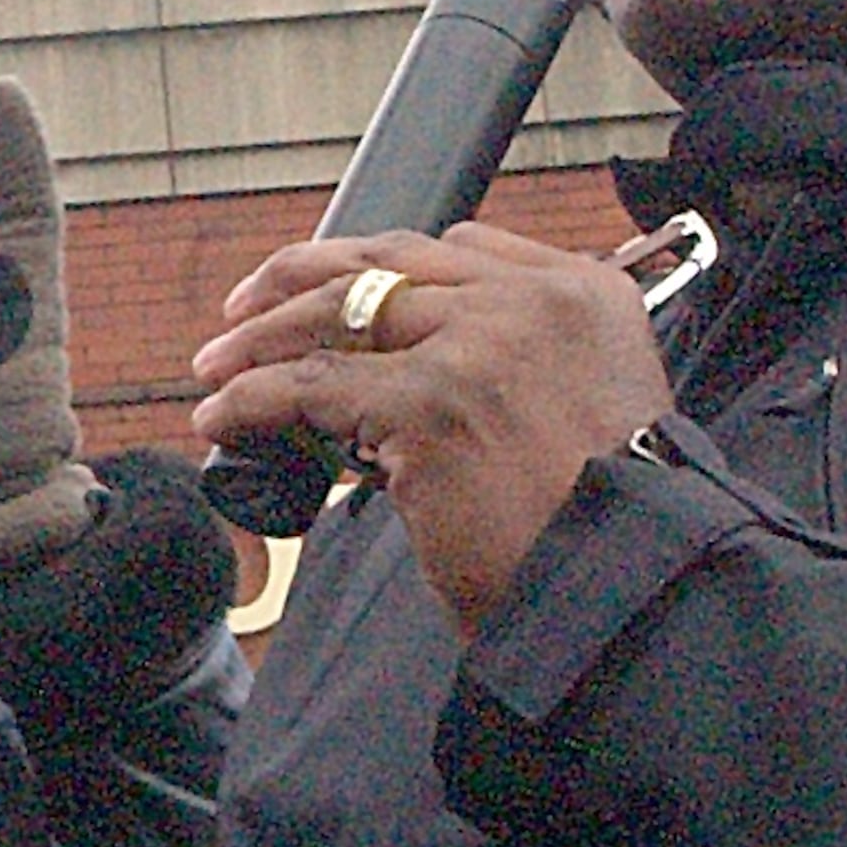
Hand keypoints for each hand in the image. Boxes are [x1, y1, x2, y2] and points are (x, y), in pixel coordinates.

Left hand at [188, 223, 671, 631]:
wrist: (629, 597)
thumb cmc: (606, 534)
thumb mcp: (592, 412)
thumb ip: (526, 368)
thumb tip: (412, 373)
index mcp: (587, 294)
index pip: (460, 248)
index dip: (378, 267)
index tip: (331, 290)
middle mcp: (538, 302)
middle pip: (390, 263)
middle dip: (301, 280)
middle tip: (243, 311)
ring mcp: (483, 344)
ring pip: (341, 311)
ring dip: (262, 336)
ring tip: (216, 367)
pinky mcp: (432, 401)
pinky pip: (312, 384)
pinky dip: (253, 399)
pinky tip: (223, 418)